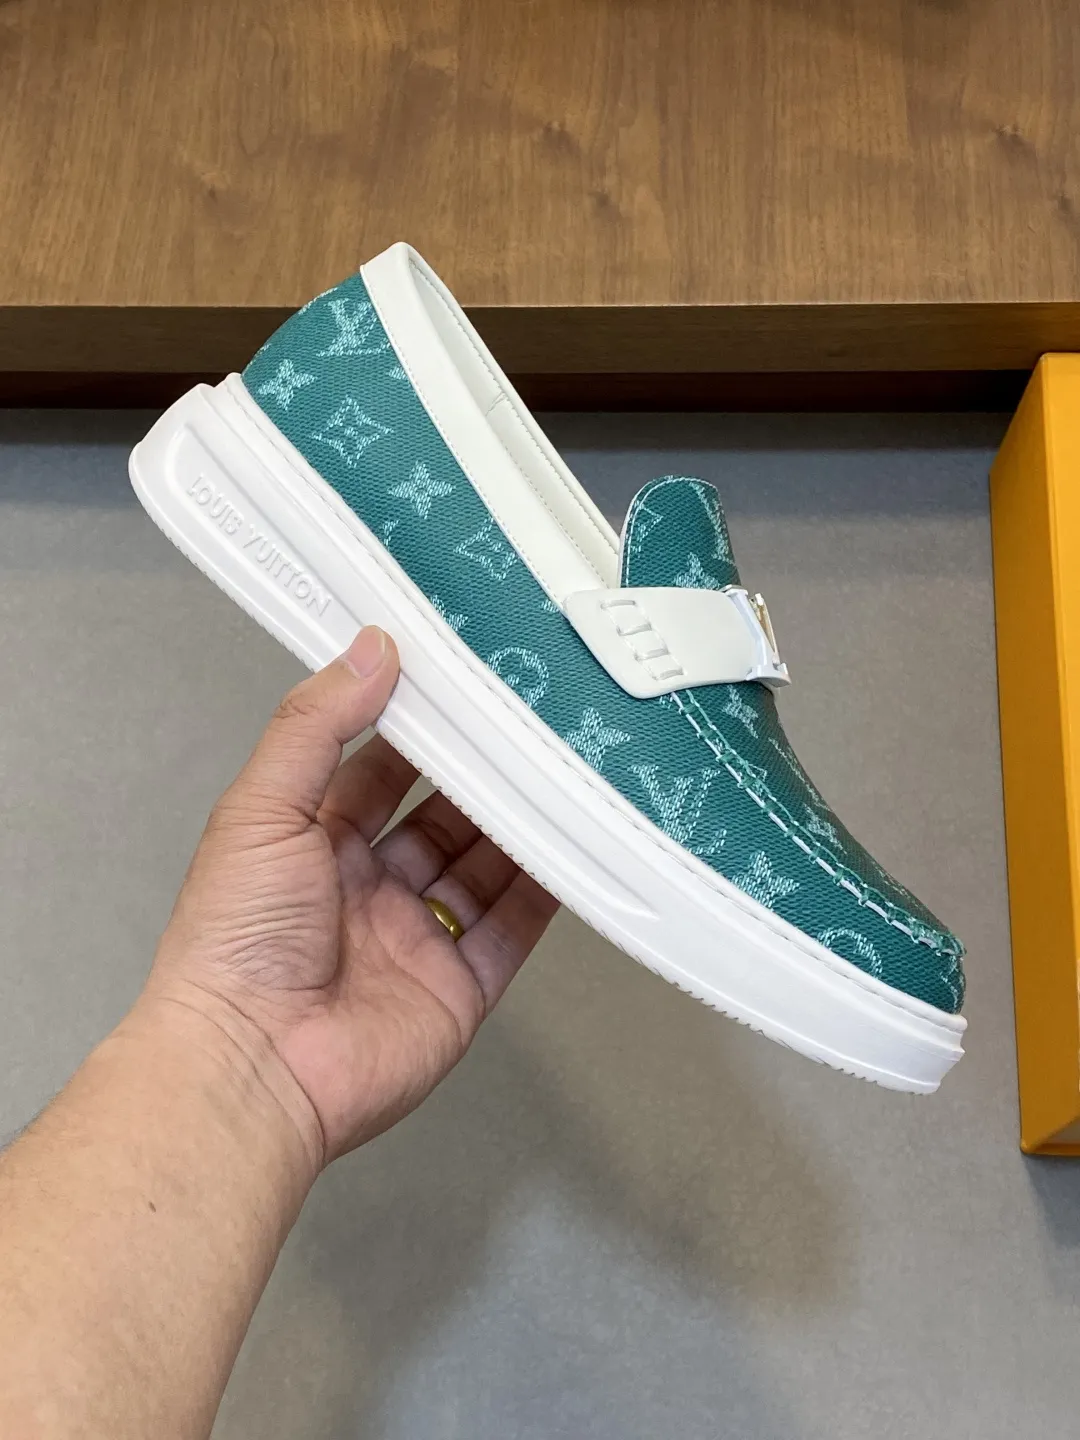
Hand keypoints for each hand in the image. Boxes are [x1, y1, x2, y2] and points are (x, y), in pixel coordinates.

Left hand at [141, 627, 556, 1172]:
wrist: (252, 1067)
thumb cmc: (234, 942)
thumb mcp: (262, 808)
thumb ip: (316, 725)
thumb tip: (368, 649)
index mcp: (312, 845)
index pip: (378, 771)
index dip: (418, 730)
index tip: (463, 686)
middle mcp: (366, 891)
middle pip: (440, 820)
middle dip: (481, 777)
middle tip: (529, 727)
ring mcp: (414, 941)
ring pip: (483, 870)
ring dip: (518, 827)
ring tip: (562, 774)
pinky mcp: (456, 989)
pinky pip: (511, 931)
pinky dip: (545, 893)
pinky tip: (572, 851)